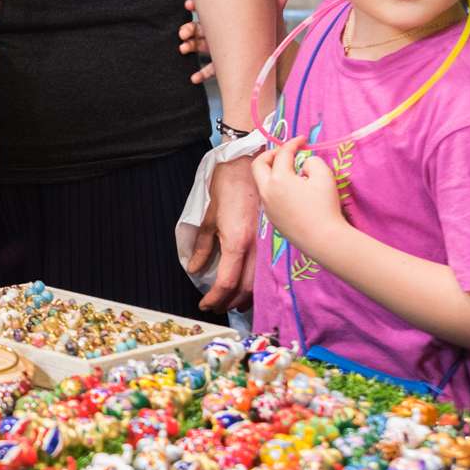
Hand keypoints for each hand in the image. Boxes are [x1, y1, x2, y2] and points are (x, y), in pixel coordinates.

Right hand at [180, 0, 288, 83]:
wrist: (280, 59)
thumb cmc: (274, 36)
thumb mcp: (273, 21)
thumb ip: (275, 6)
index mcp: (231, 20)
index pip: (212, 11)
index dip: (199, 6)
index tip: (189, 5)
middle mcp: (224, 34)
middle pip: (201, 29)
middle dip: (188, 29)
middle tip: (182, 32)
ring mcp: (222, 50)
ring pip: (200, 47)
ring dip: (189, 47)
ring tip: (183, 49)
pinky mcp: (225, 66)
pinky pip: (210, 70)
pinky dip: (201, 74)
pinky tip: (194, 78)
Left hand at [184, 155, 259, 312]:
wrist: (249, 163)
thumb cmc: (225, 186)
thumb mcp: (207, 217)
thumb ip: (201, 246)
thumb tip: (195, 270)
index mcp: (237, 241)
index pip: (226, 282)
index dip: (214, 299)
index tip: (204, 305)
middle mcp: (255, 247)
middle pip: (245, 289)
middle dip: (230, 303)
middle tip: (216, 307)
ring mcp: (268, 243)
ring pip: (260, 282)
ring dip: (246, 296)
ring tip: (232, 302)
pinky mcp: (274, 238)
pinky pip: (267, 268)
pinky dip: (257, 282)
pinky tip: (249, 285)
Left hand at [251, 143, 345, 254]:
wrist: (323, 239)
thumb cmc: (325, 206)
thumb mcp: (324, 176)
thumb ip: (312, 162)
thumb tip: (303, 165)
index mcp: (278, 179)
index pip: (282, 154)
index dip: (293, 143)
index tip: (303, 140)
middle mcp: (267, 191)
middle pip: (258, 165)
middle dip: (270, 154)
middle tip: (285, 152)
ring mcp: (267, 207)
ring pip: (262, 182)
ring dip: (272, 172)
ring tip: (290, 171)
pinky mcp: (272, 219)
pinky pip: (268, 197)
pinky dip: (275, 187)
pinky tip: (292, 191)